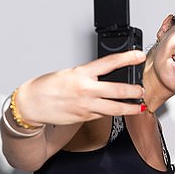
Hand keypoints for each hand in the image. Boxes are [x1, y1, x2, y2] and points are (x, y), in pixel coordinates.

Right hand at [14, 51, 145, 125]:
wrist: (32, 105)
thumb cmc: (46, 87)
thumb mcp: (68, 74)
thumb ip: (87, 76)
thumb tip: (101, 76)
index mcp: (81, 73)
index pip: (109, 63)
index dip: (127, 58)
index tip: (138, 56)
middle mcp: (86, 90)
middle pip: (118, 90)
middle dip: (133, 91)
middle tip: (142, 90)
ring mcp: (87, 105)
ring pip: (115, 108)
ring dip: (130, 108)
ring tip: (139, 106)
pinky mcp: (85, 117)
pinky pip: (104, 115)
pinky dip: (113, 113)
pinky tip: (120, 112)